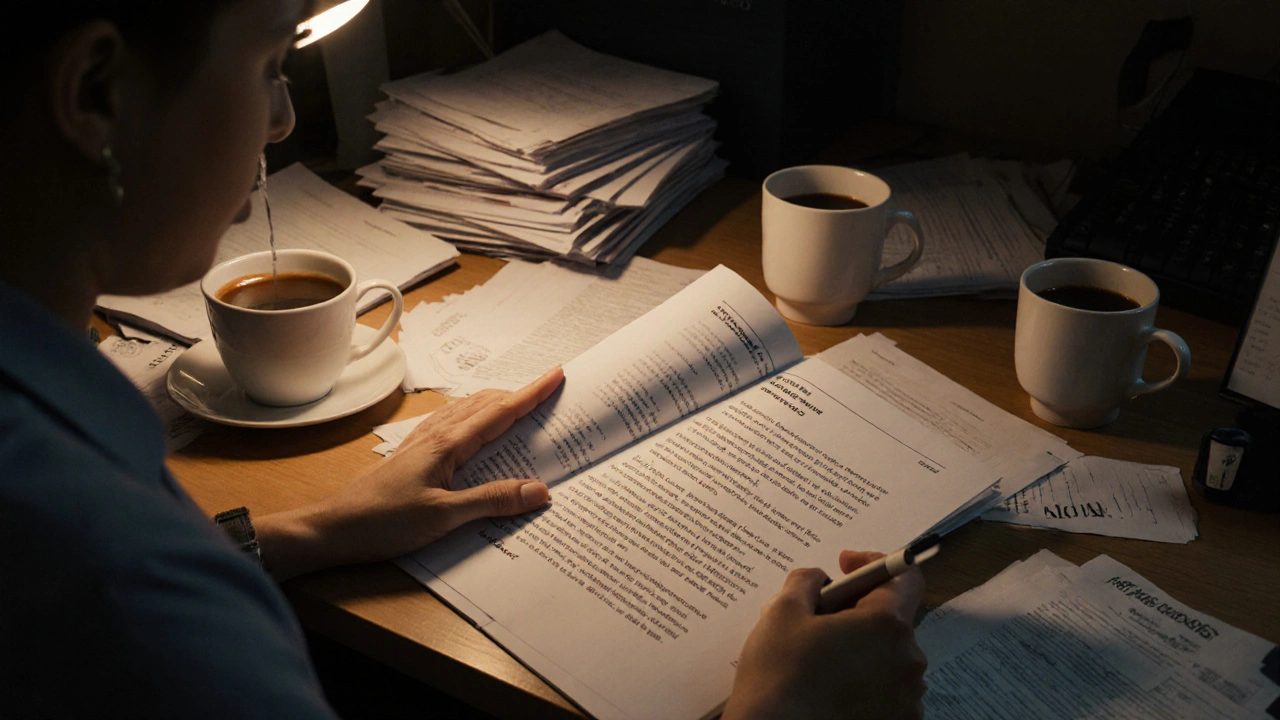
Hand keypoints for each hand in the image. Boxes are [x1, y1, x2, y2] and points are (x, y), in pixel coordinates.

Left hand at [255, 367, 564, 579]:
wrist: (332, 528)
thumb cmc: (382, 521)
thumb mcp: (443, 517)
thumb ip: (491, 501)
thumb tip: (538, 490)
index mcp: (448, 444)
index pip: (500, 412)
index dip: (530, 393)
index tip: (556, 375)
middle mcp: (436, 436)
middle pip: (486, 404)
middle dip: (520, 395)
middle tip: (550, 392)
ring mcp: (422, 443)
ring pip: (468, 412)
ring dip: (497, 404)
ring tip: (521, 405)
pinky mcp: (414, 456)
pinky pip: (453, 426)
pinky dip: (476, 420)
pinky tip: (475, 429)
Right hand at [721, 551, 927, 719]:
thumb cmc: (779, 676)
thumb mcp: (782, 612)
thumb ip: (806, 581)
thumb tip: (819, 579)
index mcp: (886, 624)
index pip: (905, 577)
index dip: (874, 564)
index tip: (847, 567)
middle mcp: (907, 660)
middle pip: (892, 620)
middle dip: (858, 612)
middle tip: (819, 618)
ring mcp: (907, 698)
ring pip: (888, 657)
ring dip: (862, 649)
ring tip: (820, 658)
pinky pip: (887, 690)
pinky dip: (865, 682)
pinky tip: (831, 687)